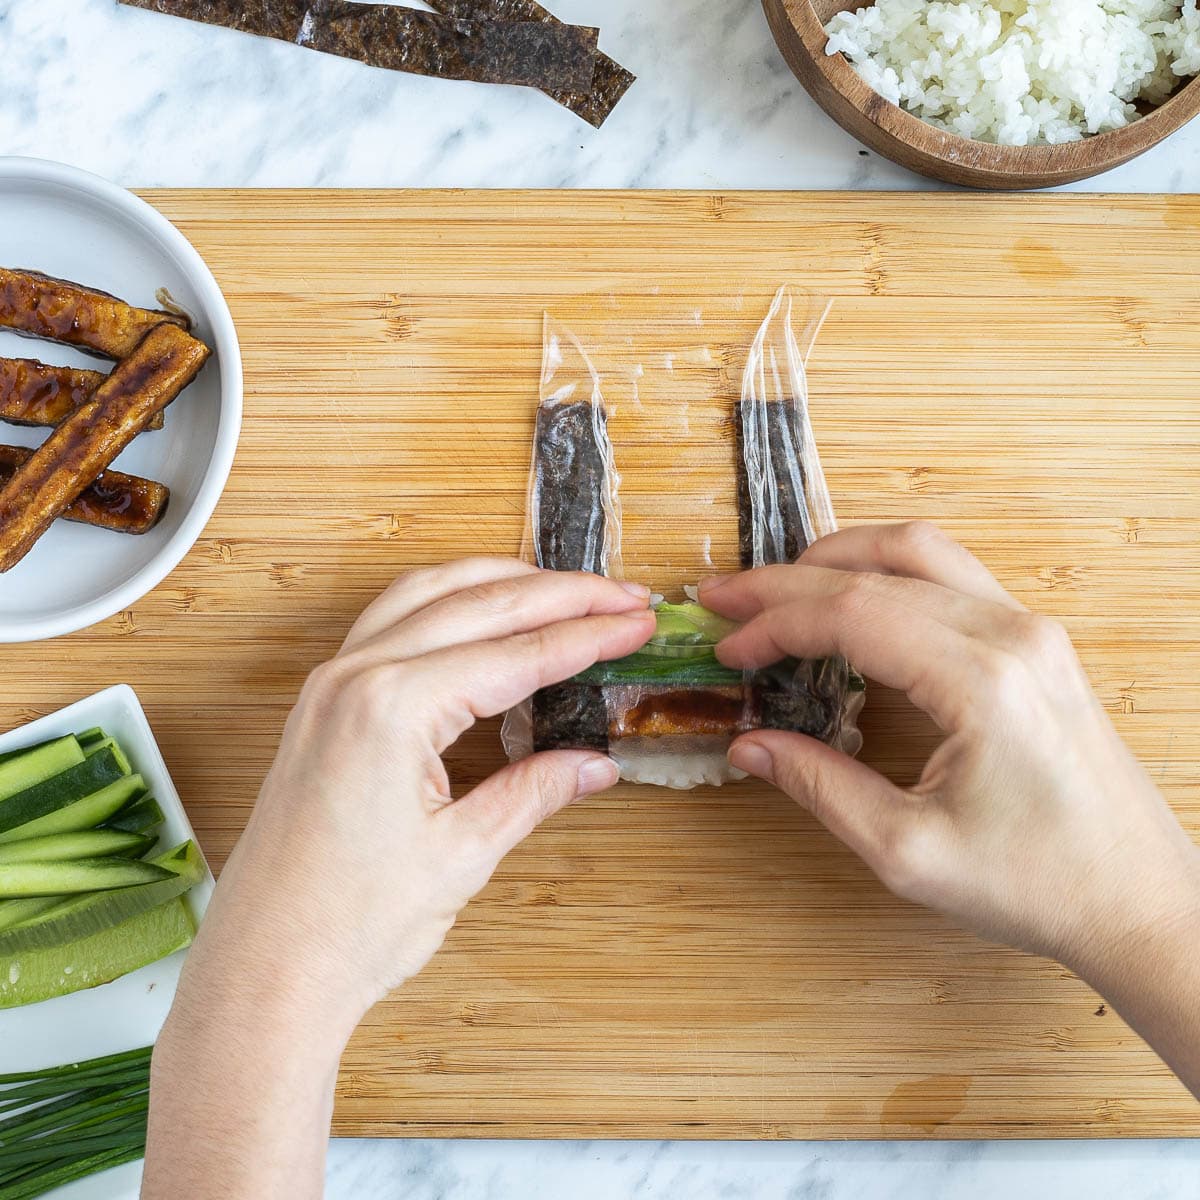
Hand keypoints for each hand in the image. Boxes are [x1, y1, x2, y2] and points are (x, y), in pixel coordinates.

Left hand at [145, 560, 654, 1199]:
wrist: (264, 968)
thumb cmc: (350, 925)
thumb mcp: (462, 856)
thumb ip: (534, 792)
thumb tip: (596, 763)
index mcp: (393, 707)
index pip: (516, 654)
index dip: (587, 637)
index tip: (637, 623)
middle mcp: (356, 676)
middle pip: (478, 604)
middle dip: (559, 595)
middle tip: (623, 596)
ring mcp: (332, 683)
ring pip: (429, 594)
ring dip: (502, 583)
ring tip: (565, 590)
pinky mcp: (324, 701)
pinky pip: (393, 620)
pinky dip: (449, 603)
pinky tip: (483, 613)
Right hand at [700, 523, 1199, 978]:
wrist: (1139, 902)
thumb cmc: (1038, 885)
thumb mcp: (908, 851)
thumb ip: (819, 786)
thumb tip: (748, 746)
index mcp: (982, 681)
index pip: (854, 613)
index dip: (776, 624)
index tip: (727, 649)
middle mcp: (1013, 635)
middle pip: (880, 569)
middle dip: (789, 580)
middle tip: (726, 596)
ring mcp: (1032, 631)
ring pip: (920, 552)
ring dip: (840, 559)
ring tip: (779, 587)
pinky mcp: (1038, 643)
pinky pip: (951, 575)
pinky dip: (886, 574)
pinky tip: (849, 601)